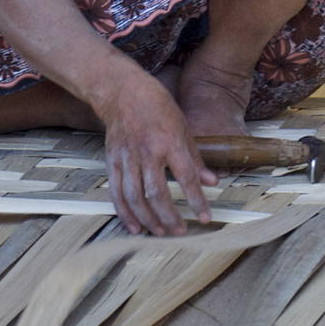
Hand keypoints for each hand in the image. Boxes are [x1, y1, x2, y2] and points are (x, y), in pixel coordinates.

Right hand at [99, 73, 215, 234]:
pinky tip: (134, 225)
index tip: (205, 217)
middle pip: (157, 193)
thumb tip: (212, 181)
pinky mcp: (112, 161)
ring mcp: (127, 158)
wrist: (123, 93)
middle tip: (180, 230)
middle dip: (169, 216)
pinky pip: (117, 192)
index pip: (187, 178)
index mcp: (170, 143)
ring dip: (148, 218)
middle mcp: (148, 152)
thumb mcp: (184, 128)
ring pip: (136, 196)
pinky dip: (125, 211)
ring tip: (159, 232)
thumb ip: (196, 158)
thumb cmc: (158, 107)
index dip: (197, 200)